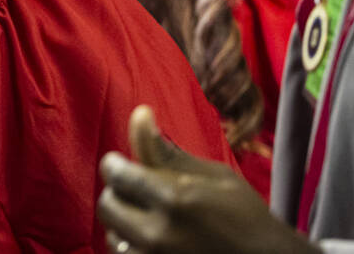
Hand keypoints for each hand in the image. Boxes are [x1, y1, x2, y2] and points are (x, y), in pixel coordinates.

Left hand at [96, 106, 321, 253]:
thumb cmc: (246, 218)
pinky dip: (133, 247)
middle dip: (119, 193)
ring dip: (124, 224)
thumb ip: (167, 151)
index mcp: (175, 200)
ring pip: (112, 235)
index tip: (123, 164)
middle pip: (107, 205)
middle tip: (139, 192)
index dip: (115, 165)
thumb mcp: (214, 177)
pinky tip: (155, 241)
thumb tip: (138, 113)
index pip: (116, 174)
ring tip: (151, 220)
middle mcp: (158, 234)